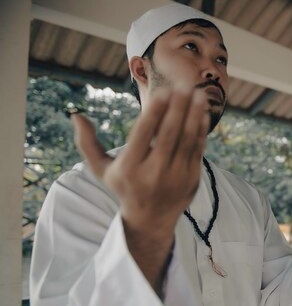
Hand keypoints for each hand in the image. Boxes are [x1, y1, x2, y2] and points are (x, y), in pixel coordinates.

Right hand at [71, 85, 209, 292]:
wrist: (150, 220)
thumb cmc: (124, 187)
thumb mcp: (101, 170)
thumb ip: (88, 143)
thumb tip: (76, 115)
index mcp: (131, 167)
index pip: (144, 135)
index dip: (155, 112)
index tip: (163, 91)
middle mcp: (154, 173)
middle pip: (169, 134)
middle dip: (178, 107)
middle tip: (185, 85)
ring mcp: (176, 177)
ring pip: (187, 140)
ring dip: (194, 115)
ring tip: (198, 93)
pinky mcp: (192, 180)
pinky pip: (198, 151)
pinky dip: (201, 131)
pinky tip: (202, 113)